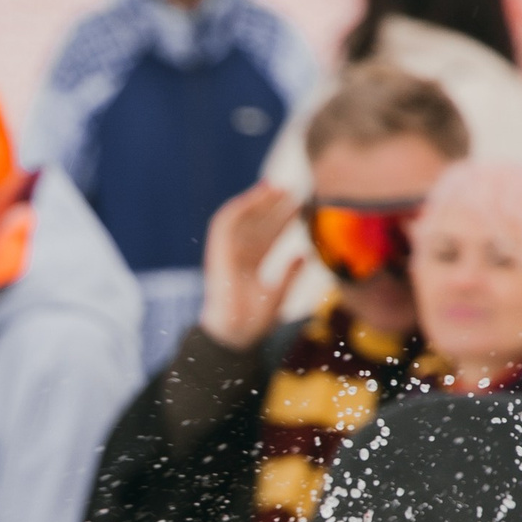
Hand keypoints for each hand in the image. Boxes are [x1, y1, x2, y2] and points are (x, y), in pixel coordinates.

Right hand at [198, 183, 305, 352]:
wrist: (235, 335)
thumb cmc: (253, 322)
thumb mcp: (279, 295)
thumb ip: (290, 275)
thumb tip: (304, 256)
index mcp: (250, 266)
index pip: (269, 236)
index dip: (284, 220)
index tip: (302, 204)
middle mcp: (238, 256)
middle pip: (257, 223)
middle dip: (273, 205)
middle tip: (295, 188)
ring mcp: (227, 253)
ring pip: (242, 218)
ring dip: (258, 200)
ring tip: (278, 187)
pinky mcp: (218, 252)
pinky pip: (226, 223)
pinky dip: (241, 206)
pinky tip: (258, 195)